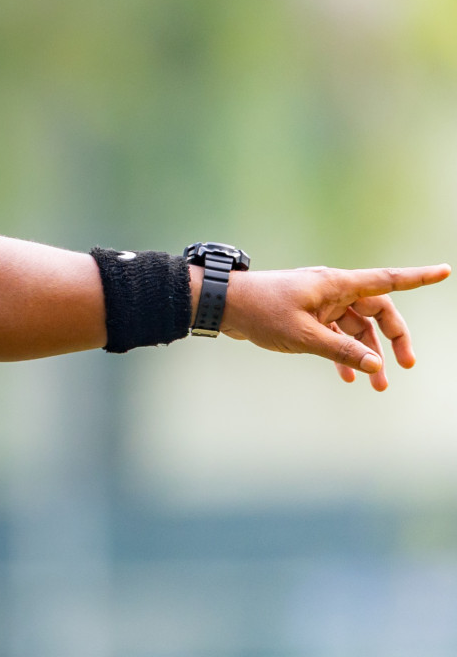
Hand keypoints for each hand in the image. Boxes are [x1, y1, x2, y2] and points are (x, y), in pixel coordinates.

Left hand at [219, 264, 450, 390]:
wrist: (223, 305)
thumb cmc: (261, 312)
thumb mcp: (304, 336)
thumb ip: (341, 351)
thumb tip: (375, 364)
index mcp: (336, 285)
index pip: (386, 280)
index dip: (417, 277)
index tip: (445, 272)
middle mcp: (332, 290)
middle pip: (376, 311)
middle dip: (393, 338)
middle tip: (404, 365)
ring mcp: (319, 302)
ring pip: (356, 327)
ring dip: (367, 353)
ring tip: (377, 385)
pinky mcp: (306, 314)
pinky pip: (335, 334)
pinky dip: (343, 352)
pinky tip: (347, 377)